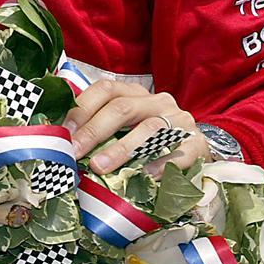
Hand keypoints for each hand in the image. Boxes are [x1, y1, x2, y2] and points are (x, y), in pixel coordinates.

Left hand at [64, 80, 210, 175]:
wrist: (196, 147)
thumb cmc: (150, 137)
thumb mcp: (127, 124)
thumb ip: (101, 126)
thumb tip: (65, 140)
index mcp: (135, 93)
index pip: (106, 89)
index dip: (83, 107)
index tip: (66, 130)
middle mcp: (157, 101)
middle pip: (122, 108)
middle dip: (94, 130)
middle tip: (75, 151)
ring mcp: (180, 120)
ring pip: (148, 129)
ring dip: (121, 149)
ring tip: (100, 166)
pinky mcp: (197, 143)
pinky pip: (178, 151)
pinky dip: (160, 163)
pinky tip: (144, 175)